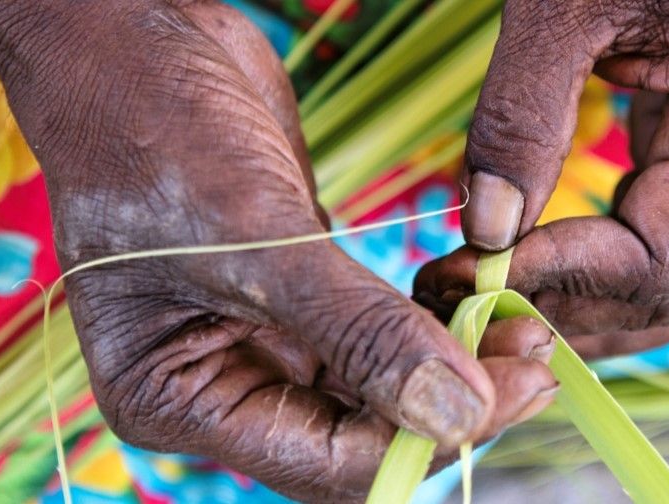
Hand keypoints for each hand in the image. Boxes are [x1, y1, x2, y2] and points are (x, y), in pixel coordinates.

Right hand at [0, 1, 556, 499]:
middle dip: (449, 401)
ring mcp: (259, 341)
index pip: (327, 460)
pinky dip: (427, 321)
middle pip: (360, 437)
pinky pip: (376, 336)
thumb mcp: (259, 237)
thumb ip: (360, 332)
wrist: (133, 40)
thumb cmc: (155, 132)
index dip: (426, 436)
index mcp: (177, 400)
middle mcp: (217, 386)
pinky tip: (474, 292)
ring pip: (377, 390)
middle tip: (535, 350)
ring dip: (450, 362)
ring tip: (521, 319)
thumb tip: (458, 414)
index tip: (518, 384)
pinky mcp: (297, 296)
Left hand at [415, 0, 668, 358]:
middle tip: (466, 301)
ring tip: (505, 303)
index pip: (659, 258)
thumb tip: (485, 229)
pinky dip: (620, 269)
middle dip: (576, 312)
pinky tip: (545, 260)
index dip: (561, 280)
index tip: (465, 272)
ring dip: (606, 310)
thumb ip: (522, 112)